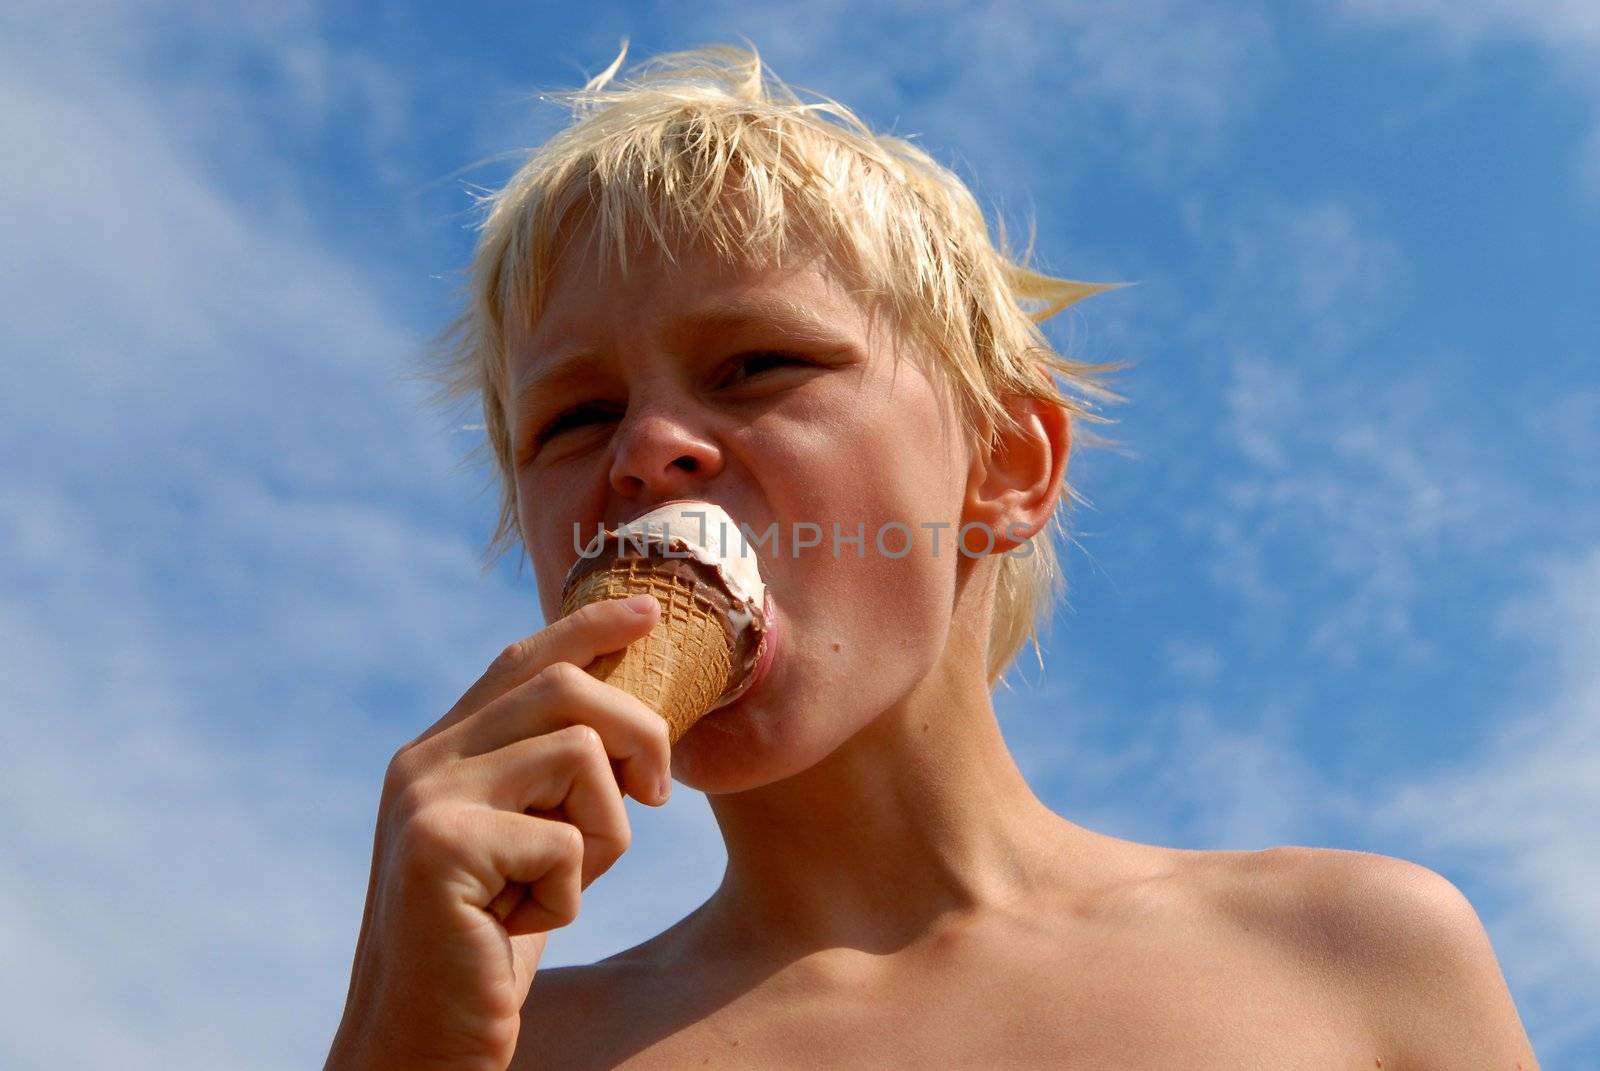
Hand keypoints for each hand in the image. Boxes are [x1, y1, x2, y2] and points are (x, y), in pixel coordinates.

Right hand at [325, 594, 670, 1070]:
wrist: (418, 1041)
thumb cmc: (484, 948)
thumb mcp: (524, 845)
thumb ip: (548, 779)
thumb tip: (627, 716)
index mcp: (440, 752)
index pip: (523, 660)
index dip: (591, 630)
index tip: (649, 612)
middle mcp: (423, 761)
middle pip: (568, 688)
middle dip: (641, 734)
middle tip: (658, 797)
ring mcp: (426, 799)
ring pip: (582, 755)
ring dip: (606, 833)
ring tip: (560, 887)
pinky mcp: (442, 848)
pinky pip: (568, 839)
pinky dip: (570, 894)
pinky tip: (519, 926)